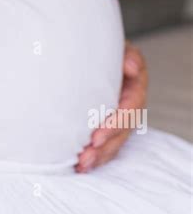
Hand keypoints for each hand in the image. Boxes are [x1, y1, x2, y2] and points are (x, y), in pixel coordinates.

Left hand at [76, 43, 147, 172]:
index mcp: (134, 86)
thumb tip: (131, 66)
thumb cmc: (103, 49)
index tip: (97, 136)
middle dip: (105, 147)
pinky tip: (80, 166)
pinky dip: (95, 155)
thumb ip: (128, 55)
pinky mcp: (107, 124)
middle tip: (85, 157)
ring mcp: (119, 116)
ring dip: (99, 156)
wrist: (92, 53)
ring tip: (81, 165)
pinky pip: (105, 144)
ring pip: (114, 142)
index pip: (130, 109)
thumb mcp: (117, 47)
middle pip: (122, 131)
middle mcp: (129, 105)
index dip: (115, 124)